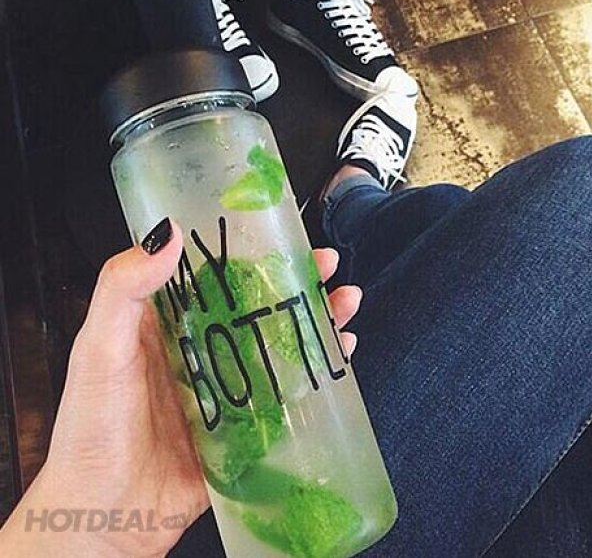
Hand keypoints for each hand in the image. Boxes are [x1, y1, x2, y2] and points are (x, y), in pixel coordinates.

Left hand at [0, 222, 361, 557]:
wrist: (105, 515)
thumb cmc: (91, 431)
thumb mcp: (99, 350)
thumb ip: (123, 289)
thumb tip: (167, 233)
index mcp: (166, 323)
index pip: (214, 274)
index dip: (249, 250)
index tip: (279, 232)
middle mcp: (200, 349)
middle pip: (256, 304)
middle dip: (295, 281)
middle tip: (325, 264)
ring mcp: (226, 386)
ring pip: (278, 342)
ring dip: (313, 319)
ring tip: (344, 303)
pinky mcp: (245, 423)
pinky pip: (288, 390)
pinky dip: (316, 370)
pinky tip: (340, 354)